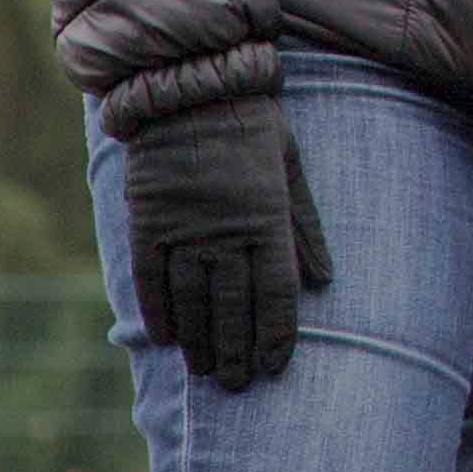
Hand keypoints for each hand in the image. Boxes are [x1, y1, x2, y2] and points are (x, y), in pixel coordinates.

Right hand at [124, 94, 333, 393]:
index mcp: (267, 216)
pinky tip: (166, 340)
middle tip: (240, 386)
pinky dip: (159, 311)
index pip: (278, 290)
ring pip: (193, 300)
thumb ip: (304, 225)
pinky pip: (152, 279)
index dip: (277, 332)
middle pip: (233, 305)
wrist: (191, 85)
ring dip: (201, 341)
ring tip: (207, 373)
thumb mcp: (292, 165)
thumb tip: (324, 280)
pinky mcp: (148, 223)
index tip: (277, 366)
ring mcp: (183, 229)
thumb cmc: (252, 122)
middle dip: (239, 350)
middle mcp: (226, 230)